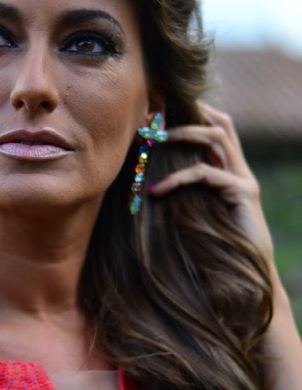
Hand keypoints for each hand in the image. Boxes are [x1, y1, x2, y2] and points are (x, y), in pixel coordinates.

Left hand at [148, 103, 273, 262]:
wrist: (246, 276)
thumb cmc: (214, 250)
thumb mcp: (192, 215)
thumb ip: (180, 196)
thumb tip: (144, 187)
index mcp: (229, 172)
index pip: (216, 129)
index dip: (191, 116)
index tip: (158, 114)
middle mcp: (239, 171)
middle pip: (222, 123)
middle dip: (189, 114)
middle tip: (156, 118)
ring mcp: (243, 180)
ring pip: (216, 138)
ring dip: (182, 134)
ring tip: (154, 142)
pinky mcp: (242, 194)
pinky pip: (207, 173)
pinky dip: (179, 177)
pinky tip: (157, 190)